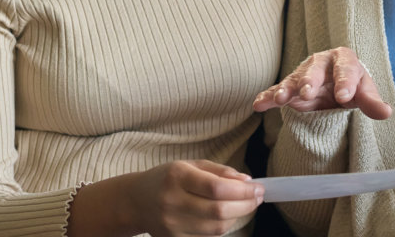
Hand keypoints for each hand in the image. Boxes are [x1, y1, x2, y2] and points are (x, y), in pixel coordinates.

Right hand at [125, 160, 263, 236]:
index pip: (217, 188)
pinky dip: (222, 226)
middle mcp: (172, 201)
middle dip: (245, 205)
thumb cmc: (166, 179)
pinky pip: (208, 236)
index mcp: (177, 176)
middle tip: (257, 197)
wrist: (136, 202)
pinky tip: (225, 216)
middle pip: (219, 211)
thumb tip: (246, 182)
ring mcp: (172, 224)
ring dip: (237, 217)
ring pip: (217, 227)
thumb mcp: (190, 165)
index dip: (243, 191)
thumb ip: (219, 171)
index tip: (258, 188)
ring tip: (243, 205)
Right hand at [251, 47, 391, 119]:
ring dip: (287, 89)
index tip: (344, 97)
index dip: (345, 82)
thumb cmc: (353, 86)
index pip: (346, 69)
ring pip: (293, 79)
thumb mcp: (364, 92)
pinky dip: (268, 97)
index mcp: (344, 59)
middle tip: (308, 92)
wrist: (336, 86)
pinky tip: (259, 105)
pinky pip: (276, 91)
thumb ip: (371, 102)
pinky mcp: (289, 87)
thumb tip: (386, 112)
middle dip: (311, 80)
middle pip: (315, 69)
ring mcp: (302, 74)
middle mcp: (321, 62)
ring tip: (281, 99)